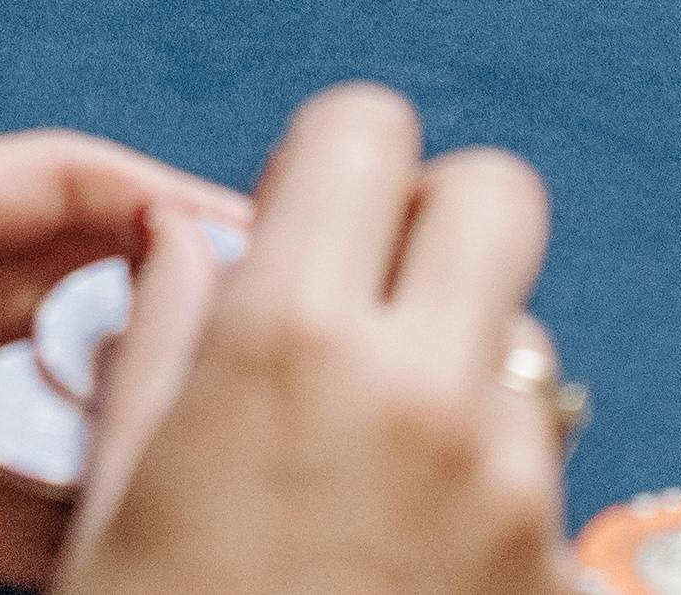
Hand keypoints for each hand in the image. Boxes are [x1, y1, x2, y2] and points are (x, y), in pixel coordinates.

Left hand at [0, 132, 246, 594]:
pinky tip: (82, 549)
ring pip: (15, 398)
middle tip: (252, 417)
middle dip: (151, 346)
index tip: (283, 272)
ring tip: (186, 486)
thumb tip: (106, 526)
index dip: (175, 214)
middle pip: (51, 295)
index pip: (54, 182)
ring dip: (89, 440)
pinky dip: (24, 512)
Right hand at [63, 88, 562, 594]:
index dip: (332, 153)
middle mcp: (424, 396)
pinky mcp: (565, 567)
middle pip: (495, 194)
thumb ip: (157, 344)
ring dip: (463, 364)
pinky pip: (546, 470)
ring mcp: (514, 485)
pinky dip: (490, 485)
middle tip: (369, 287)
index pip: (366, 129)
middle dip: (432, 218)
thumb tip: (181, 248)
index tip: (309, 200)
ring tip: (380, 453)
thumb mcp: (115, 498)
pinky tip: (416, 542)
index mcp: (291, 348)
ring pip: (527, 339)